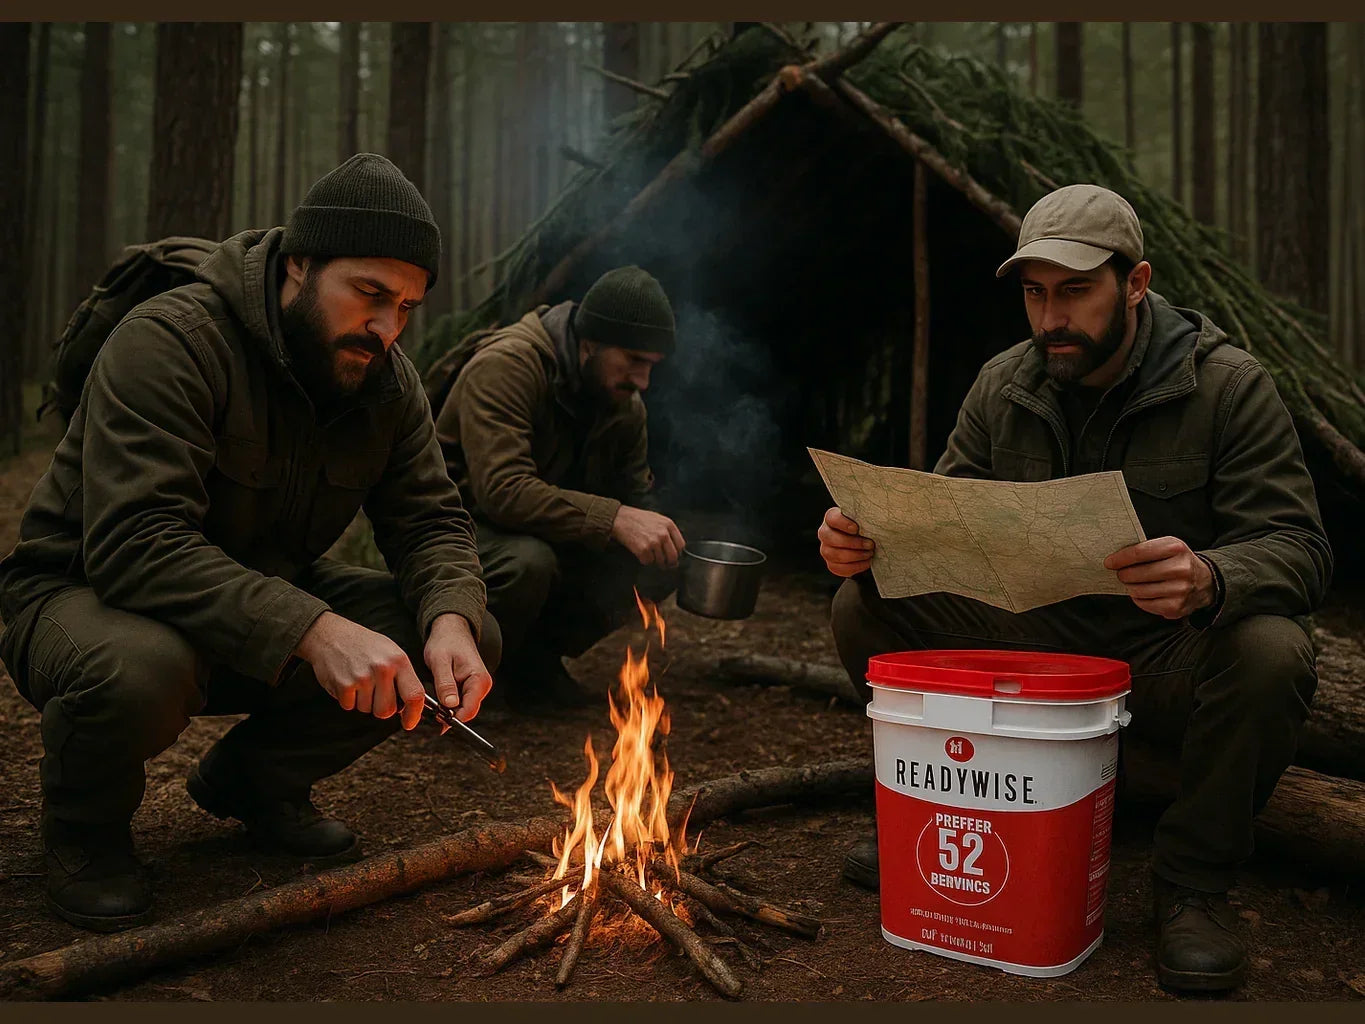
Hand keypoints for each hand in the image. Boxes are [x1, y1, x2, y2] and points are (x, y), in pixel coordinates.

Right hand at [295, 611, 424, 729]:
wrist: (331, 635)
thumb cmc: (364, 645)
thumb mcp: (391, 652)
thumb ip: (403, 677)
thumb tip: (411, 706)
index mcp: (399, 660)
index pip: (414, 695)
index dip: (414, 714)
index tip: (409, 723)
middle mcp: (383, 668)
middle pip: (387, 710)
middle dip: (381, 708)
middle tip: (375, 692)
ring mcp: (363, 677)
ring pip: (368, 710)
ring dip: (363, 702)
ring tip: (360, 681)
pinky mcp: (344, 685)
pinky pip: (350, 707)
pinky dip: (348, 699)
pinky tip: (347, 681)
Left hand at [425, 613, 493, 723]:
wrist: (451, 630)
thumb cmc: (445, 642)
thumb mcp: (440, 661)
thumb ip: (445, 684)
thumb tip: (450, 706)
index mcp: (478, 680)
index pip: (468, 711)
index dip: (451, 718)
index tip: (434, 716)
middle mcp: (481, 686)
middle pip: (465, 712)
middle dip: (447, 713)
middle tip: (429, 704)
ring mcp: (477, 688)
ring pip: (460, 709)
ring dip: (445, 707)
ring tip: (432, 694)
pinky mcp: (470, 688)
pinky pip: (458, 702)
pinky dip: (446, 702)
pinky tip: (437, 693)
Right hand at [610, 505, 685, 566]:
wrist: (621, 519)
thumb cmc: (638, 519)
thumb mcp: (658, 519)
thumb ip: (668, 531)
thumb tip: (676, 549)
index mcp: (669, 525)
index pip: (681, 545)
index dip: (677, 553)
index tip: (673, 555)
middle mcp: (663, 534)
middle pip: (673, 556)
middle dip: (669, 563)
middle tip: (664, 564)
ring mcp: (653, 542)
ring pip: (660, 561)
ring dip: (655, 561)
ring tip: (648, 553)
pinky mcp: (643, 550)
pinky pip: (648, 562)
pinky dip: (644, 560)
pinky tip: (640, 552)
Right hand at [818, 506, 874, 576]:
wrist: (865, 543)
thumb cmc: (865, 528)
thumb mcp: (864, 520)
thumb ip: (867, 517)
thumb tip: (880, 518)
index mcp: (832, 518)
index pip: (832, 518)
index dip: (843, 524)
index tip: (856, 529)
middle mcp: (825, 533)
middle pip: (830, 538)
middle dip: (852, 543)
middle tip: (870, 544)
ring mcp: (826, 549)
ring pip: (834, 555)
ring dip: (855, 556)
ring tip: (869, 553)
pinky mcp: (831, 564)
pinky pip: (839, 568)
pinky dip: (855, 566)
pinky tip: (866, 562)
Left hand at [1104, 536, 1214, 619]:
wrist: (1205, 581)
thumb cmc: (1178, 561)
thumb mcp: (1168, 547)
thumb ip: (1145, 549)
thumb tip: (1115, 559)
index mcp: (1176, 548)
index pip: (1140, 552)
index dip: (1120, 559)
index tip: (1109, 562)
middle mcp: (1180, 569)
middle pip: (1136, 574)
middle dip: (1123, 574)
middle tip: (1122, 574)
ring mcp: (1180, 590)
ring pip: (1138, 590)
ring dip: (1131, 587)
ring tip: (1135, 583)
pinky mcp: (1176, 607)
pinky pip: (1145, 604)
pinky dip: (1139, 599)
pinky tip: (1145, 593)